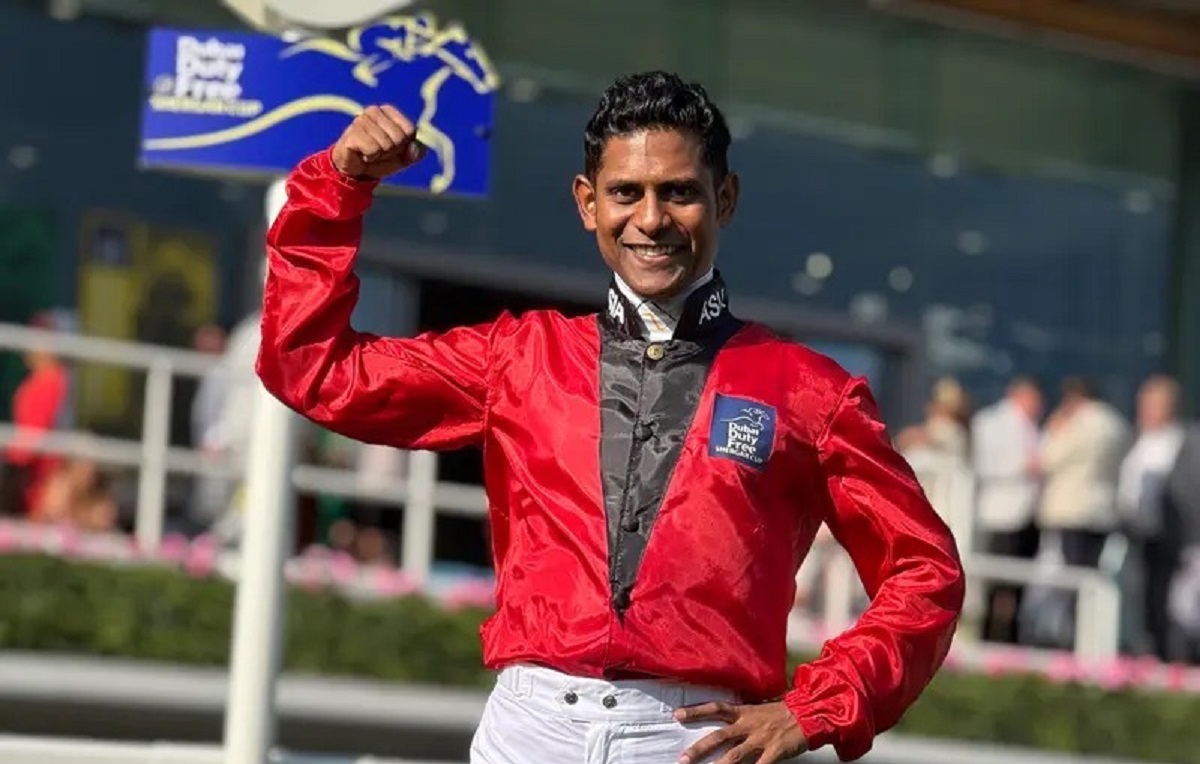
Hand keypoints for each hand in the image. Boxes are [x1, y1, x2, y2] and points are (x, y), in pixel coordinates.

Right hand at [331, 104, 426, 179]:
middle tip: (379, 151)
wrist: (357, 171)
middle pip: (399, 138)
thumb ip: (416, 152)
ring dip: (380, 155)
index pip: (410, 130)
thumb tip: (413, 147)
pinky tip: (362, 154)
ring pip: (386, 145)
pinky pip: (373, 150)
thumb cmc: (382, 158)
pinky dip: (370, 157)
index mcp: (388, 110)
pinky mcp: (351, 134)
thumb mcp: (404, 157)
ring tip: (370, 153)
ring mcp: (360, 120)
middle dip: (392, 151)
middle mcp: (373, 111)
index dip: (405, 145)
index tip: (393, 147)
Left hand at [675, 701, 807, 763]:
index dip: (696, 711)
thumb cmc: (783, 712)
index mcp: (744, 712)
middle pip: (719, 736)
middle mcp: (749, 725)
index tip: (677, 715)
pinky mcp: (774, 752)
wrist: (809, 713)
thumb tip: (726, 719)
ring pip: (735, 755)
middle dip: (700, 748)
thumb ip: (742, 716)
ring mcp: (761, 740)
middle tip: (683, 758)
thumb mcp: (759, 709)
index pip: (715, 708)